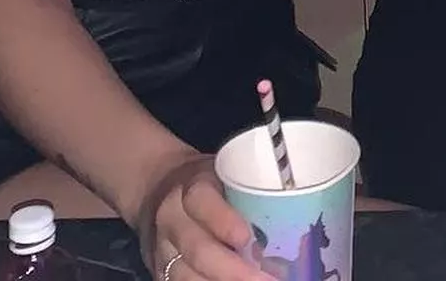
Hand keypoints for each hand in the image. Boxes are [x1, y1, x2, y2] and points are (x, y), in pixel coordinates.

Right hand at [136, 153, 261, 280]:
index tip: (247, 238)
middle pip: (197, 250)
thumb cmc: (210, 182)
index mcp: (191, 187)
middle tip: (266, 280)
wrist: (162, 187)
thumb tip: (285, 233)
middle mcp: (172, 219)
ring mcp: (163, 250)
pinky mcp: (160, 271)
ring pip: (187, 276)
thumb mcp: (227, 174)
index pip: (201, 201)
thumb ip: (249, 198)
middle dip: (232, 270)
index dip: (223, 222)